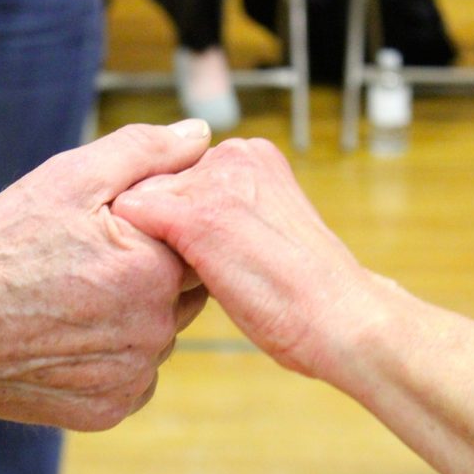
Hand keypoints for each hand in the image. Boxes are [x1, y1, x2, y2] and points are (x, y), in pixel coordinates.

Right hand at [0, 121, 211, 430]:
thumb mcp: (67, 180)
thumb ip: (144, 152)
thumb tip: (202, 133)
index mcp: (156, 267)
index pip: (197, 241)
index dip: (160, 228)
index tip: (118, 227)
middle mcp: (154, 328)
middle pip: (182, 291)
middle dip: (152, 271)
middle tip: (92, 262)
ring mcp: (132, 374)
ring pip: (157, 334)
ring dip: (133, 316)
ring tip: (74, 299)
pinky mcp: (109, 409)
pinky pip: (133, 375)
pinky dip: (112, 357)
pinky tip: (69, 338)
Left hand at [112, 138, 378, 384]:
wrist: (341, 319)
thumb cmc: (304, 293)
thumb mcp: (264, 229)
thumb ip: (227, 212)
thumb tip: (177, 224)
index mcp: (252, 154)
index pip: (177, 174)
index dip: (169, 218)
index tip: (188, 253)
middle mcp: (232, 154)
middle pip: (155, 184)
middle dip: (156, 227)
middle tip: (189, 270)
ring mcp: (214, 183)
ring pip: (140, 202)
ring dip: (146, 242)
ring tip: (188, 279)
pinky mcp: (197, 217)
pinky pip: (133, 219)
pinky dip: (132, 250)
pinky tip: (153, 280)